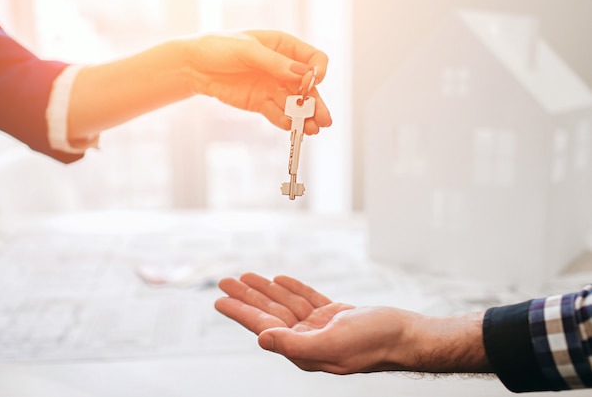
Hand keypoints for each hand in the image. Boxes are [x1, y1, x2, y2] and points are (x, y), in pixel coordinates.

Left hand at [186, 30, 331, 134]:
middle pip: (308, 87)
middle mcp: (283, 68)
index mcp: (285, 47)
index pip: (313, 60)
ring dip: (305, 117)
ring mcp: (273, 87)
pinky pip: (278, 114)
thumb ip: (275, 63)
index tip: (312, 81)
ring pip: (295, 104)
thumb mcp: (248, 50)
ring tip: (311, 130)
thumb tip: (303, 74)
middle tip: (324, 120)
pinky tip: (291, 128)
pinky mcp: (261, 103)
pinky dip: (285, 122)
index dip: (317, 71)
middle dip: (316, 103)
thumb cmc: (219, 47)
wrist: (194, 66)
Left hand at [215, 272, 491, 374]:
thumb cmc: (374, 342)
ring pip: (286, 305)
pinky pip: (307, 300)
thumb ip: (294, 344)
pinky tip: (280, 280)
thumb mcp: (332, 341)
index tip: (220, 300)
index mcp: (304, 350)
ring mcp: (321, 328)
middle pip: (270, 314)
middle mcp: (308, 339)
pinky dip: (294, 289)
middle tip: (225, 281)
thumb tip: (261, 339)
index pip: (264, 327)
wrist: (406, 335)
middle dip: (247, 297)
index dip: (240, 312)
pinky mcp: (335, 316)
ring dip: (267, 289)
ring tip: (247, 276)